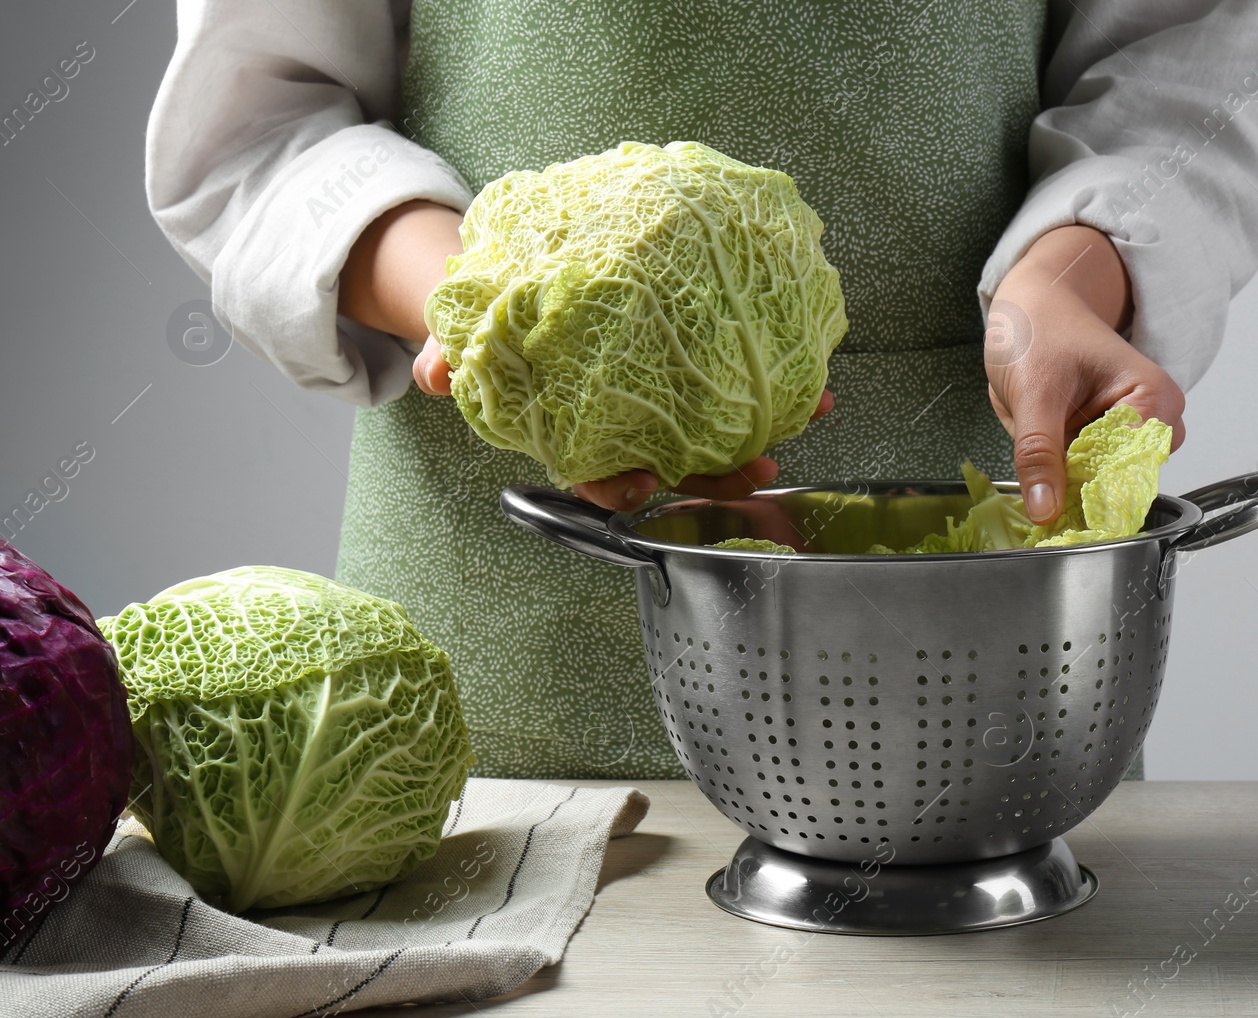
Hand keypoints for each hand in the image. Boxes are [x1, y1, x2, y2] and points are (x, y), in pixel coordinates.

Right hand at [345, 200, 831, 510]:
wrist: (522, 279)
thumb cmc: (500, 315)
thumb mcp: (463, 332)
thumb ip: (448, 355)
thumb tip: (431, 374)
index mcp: (575, 430)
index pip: (596, 473)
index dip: (619, 488)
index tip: (644, 487)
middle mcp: (625, 425)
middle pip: (677, 463)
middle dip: (721, 473)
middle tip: (761, 467)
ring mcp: (663, 401)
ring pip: (718, 426)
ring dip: (768, 423)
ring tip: (817, 408)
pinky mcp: (692, 363)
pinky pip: (736, 377)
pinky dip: (775, 375)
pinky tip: (813, 362)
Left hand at [986, 225, 1185, 524]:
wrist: (1033, 302)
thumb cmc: (1041, 327)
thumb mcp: (1032, 391)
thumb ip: (1038, 453)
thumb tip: (1045, 509)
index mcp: (1153, 398)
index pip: (1134, 473)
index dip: (1094, 498)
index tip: (1056, 514)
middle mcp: (1155, 418)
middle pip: (1121, 483)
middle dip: (1075, 483)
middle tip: (1040, 460)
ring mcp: (1132, 430)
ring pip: (1100, 483)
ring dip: (1065, 474)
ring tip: (1041, 431)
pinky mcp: (1108, 438)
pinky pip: (1087, 473)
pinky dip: (1061, 469)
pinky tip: (1045, 442)